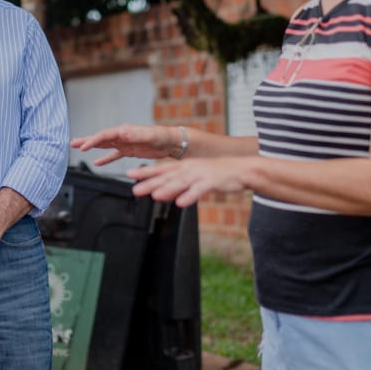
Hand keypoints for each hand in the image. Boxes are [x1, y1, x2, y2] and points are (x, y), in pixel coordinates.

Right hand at [71, 124, 178, 163]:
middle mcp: (122, 135)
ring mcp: (125, 143)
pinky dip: (105, 159)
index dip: (93, 140)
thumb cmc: (162, 136)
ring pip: (104, 145)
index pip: (105, 135)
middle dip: (86, 141)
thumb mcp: (149, 135)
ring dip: (92, 147)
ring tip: (79, 149)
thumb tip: (122, 132)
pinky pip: (114, 155)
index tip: (84, 147)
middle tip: (72, 143)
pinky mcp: (129, 150)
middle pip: (100, 138)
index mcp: (125, 131)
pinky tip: (97, 163)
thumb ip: (135, 134)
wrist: (172, 142)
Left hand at [127, 158, 247, 206]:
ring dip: (167, 189)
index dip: (145, 171)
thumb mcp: (194, 177)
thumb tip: (161, 193)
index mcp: (184, 166)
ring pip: (181, 183)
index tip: (129, 174)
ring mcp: (200, 175)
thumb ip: (178, 185)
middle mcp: (189, 169)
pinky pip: (199, 191)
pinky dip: (190, 196)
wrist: (241, 170)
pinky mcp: (212, 182)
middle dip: (150, 183)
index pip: (160, 168)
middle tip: (135, 189)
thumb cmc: (216, 174)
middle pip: (166, 177)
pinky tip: (181, 203)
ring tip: (155, 196)